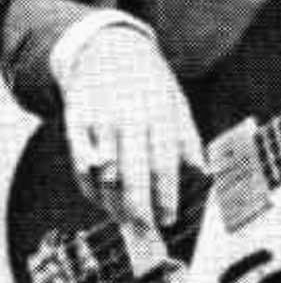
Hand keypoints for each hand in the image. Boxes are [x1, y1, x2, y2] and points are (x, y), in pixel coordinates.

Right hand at [61, 26, 204, 230]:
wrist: (108, 48)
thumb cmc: (151, 84)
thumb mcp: (178, 104)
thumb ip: (188, 140)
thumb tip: (204, 175)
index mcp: (160, 117)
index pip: (164, 165)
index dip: (166, 197)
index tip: (169, 221)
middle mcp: (128, 120)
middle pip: (131, 175)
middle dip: (139, 210)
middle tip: (146, 234)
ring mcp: (98, 121)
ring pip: (104, 175)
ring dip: (114, 204)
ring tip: (126, 221)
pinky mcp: (74, 122)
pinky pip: (80, 165)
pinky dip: (90, 188)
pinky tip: (102, 201)